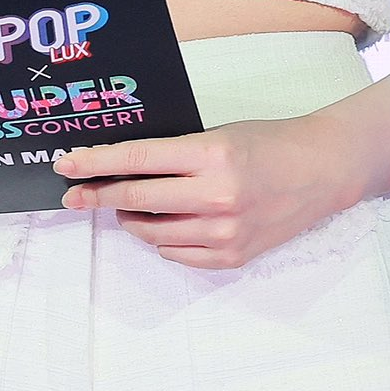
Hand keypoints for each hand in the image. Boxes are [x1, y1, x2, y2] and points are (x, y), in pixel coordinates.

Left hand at [52, 116, 350, 268]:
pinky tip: (165, 223)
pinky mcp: (234, 256)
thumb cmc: (269, 143)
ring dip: (131, 218)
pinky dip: (162, 239)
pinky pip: (178, 253)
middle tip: (75, 194)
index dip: (95, 163)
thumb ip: (175, 154)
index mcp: (212, 155)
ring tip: (127, 205)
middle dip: (98, 195)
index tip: (66, 165)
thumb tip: (121, 169)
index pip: (137, 160)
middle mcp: (217, 196)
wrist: (322, 170)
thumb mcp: (219, 134)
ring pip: (152, 231)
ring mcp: (226, 232)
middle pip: (137, 198)